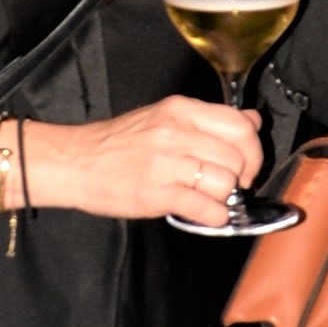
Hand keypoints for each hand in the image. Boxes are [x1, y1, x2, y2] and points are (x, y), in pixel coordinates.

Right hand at [0, 97, 262, 228]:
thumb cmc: (118, 143)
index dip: (253, 149)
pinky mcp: (156, 194)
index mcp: (180, 110)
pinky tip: (204, 214)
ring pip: (225, 183)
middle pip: (237, 157)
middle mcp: (175, 132)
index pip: (240, 125)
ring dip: (224, 197)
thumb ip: (209, 120)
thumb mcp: (165, 117)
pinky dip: (214, 216)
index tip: (246, 164)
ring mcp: (165, 163)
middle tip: (228, 186)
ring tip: (208, 197)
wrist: (74, 161)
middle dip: (241, 177)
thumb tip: (253, 121)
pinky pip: (205, 208)